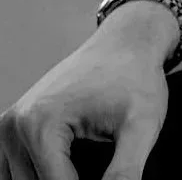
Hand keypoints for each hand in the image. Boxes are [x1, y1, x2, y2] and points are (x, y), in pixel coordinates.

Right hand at [0, 33, 168, 179]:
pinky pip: (18, 173)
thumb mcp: (142, 125)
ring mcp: (9, 127)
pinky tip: (72, 167)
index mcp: (40, 125)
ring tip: (91, 163)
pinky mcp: (11, 129)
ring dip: (56, 178)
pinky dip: (42, 175)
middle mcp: (15, 125)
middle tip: (107, 168)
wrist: (127, 42)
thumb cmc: (136, 78)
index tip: (114, 178)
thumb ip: (125, 172)